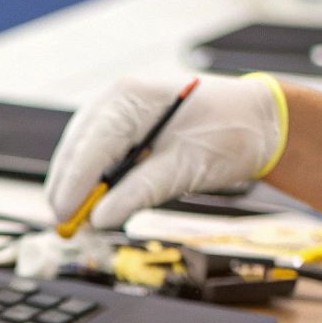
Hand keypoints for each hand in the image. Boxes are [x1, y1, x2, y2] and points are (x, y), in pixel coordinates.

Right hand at [45, 72, 284, 228]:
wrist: (259, 119)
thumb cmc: (231, 134)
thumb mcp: (187, 167)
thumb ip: (140, 192)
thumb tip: (100, 218)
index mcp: (132, 98)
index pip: (90, 146)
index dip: (73, 185)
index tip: (63, 217)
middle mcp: (117, 97)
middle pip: (77, 148)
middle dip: (66, 187)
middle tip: (63, 225)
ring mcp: (117, 107)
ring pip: (81, 150)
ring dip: (76, 183)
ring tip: (74, 216)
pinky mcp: (123, 122)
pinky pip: (97, 150)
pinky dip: (92, 176)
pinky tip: (91, 197)